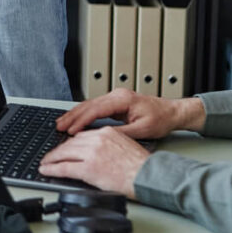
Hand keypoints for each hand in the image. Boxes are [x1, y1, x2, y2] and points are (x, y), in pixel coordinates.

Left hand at [39, 127, 151, 197]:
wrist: (150, 177)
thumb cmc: (143, 166)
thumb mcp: (126, 145)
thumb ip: (109, 144)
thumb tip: (98, 151)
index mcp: (107, 132)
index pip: (82, 136)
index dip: (70, 144)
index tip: (65, 148)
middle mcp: (97, 140)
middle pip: (71, 143)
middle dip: (59, 151)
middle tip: (50, 156)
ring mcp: (92, 154)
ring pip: (64, 154)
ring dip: (52, 159)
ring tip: (46, 163)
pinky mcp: (89, 168)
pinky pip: (65, 167)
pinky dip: (53, 169)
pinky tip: (46, 170)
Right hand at [55, 88, 205, 138]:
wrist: (173, 112)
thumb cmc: (162, 119)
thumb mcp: (143, 130)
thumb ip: (121, 133)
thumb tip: (102, 137)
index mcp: (122, 99)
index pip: (95, 110)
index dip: (80, 120)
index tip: (70, 130)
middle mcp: (116, 95)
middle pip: (88, 105)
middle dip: (72, 116)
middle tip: (59, 126)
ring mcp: (115, 97)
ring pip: (89, 104)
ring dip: (75, 114)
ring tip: (62, 123)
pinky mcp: (115, 101)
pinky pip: (95, 107)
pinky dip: (83, 113)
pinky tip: (76, 119)